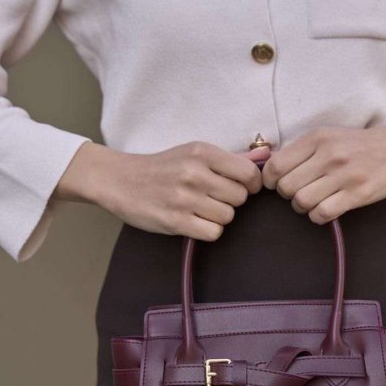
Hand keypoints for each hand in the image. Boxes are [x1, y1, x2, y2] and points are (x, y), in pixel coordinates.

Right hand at [55, 139, 263, 240]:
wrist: (120, 180)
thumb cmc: (162, 167)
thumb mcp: (193, 153)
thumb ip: (229, 159)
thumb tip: (265, 157)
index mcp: (202, 152)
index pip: (249, 173)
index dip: (251, 185)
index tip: (242, 187)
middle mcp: (195, 173)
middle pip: (240, 197)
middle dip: (231, 201)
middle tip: (212, 198)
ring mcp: (184, 198)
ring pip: (228, 216)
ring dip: (218, 217)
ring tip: (200, 209)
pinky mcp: (175, 221)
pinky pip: (213, 233)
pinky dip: (207, 230)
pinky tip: (194, 221)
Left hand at [259, 113, 385, 224]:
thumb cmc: (362, 145)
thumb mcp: (330, 136)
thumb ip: (303, 150)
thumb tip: (271, 168)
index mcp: (317, 138)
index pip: (276, 165)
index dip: (270, 181)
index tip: (277, 185)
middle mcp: (328, 154)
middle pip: (286, 187)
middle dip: (288, 196)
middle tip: (300, 194)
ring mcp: (344, 174)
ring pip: (302, 202)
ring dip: (303, 208)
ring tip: (314, 203)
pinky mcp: (358, 193)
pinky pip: (323, 213)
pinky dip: (318, 217)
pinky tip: (326, 211)